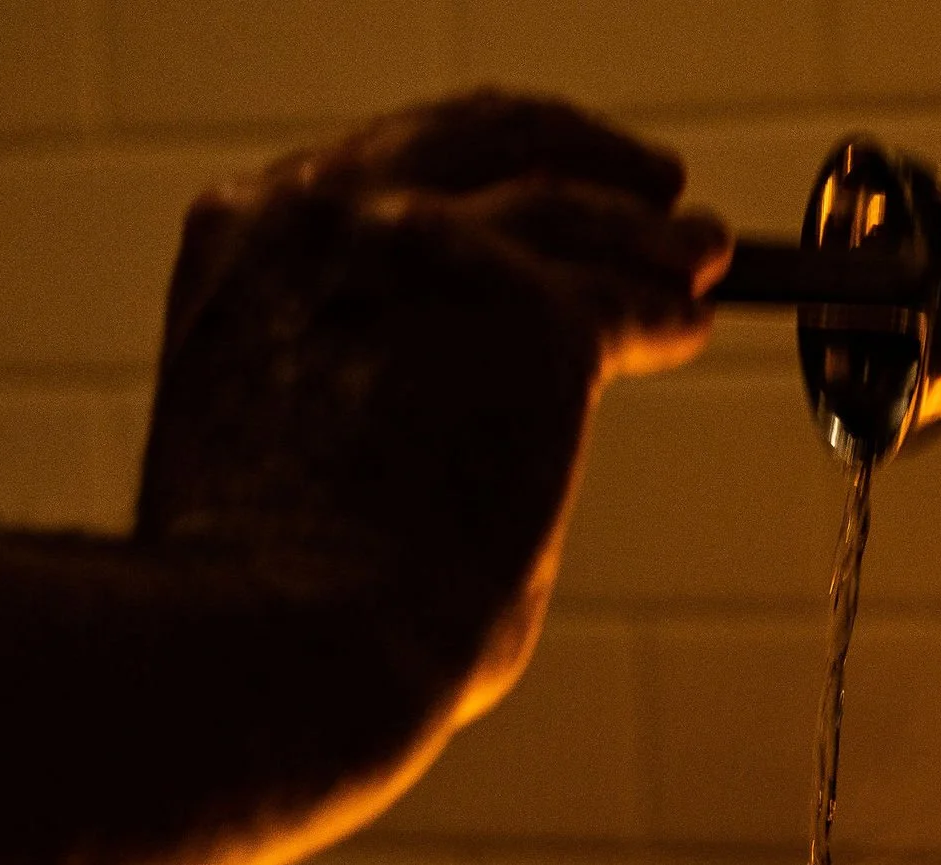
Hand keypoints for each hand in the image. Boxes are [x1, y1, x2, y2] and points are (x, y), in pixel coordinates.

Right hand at [134, 92, 729, 739]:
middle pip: (487, 143)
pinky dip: (661, 311)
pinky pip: (621, 301)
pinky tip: (684, 326)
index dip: (469, 176)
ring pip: (571, 217)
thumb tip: (470, 425)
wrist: (274, 646)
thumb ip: (362, 383)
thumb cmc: (262, 600)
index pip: (378, 172)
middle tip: (643, 193)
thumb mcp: (279, 432)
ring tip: (694, 260)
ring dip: (644, 236)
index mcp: (246, 244)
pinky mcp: (536, 318)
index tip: (519, 191)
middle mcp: (335, 217)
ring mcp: (440, 254)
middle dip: (577, 158)